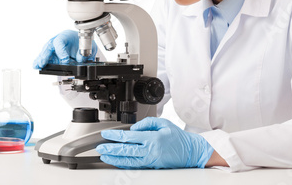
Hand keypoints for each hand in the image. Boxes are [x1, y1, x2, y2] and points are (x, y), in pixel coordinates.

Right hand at [32, 30, 97, 68]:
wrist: (82, 42)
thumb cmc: (83, 43)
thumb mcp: (89, 47)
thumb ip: (85, 53)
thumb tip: (79, 59)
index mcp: (67, 36)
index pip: (60, 42)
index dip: (61, 52)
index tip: (65, 61)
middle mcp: (58, 40)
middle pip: (49, 46)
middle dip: (45, 55)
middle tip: (43, 63)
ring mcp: (54, 46)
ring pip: (46, 51)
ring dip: (41, 59)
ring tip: (37, 65)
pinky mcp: (52, 53)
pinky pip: (45, 56)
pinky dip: (40, 61)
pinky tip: (36, 65)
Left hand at [96, 117, 213, 168]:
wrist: (191, 152)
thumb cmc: (178, 137)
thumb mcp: (164, 123)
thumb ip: (146, 123)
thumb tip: (133, 128)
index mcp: (152, 138)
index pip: (129, 137)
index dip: (115, 136)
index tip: (106, 134)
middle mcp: (150, 151)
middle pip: (126, 151)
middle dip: (111, 149)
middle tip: (100, 147)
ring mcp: (151, 161)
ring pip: (128, 161)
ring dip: (114, 159)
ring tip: (104, 156)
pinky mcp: (152, 167)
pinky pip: (135, 166)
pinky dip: (124, 165)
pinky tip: (117, 162)